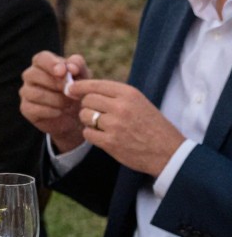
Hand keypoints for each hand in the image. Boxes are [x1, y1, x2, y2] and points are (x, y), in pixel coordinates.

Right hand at [20, 51, 90, 152]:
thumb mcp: (82, 76)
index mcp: (43, 63)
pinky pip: (35, 109)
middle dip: (56, 84)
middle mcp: (30, 75)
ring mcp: (26, 92)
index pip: (41, 58)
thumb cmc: (76, 90)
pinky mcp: (25, 108)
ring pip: (36, 93)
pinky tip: (59, 112)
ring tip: (68, 104)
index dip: (51, 64)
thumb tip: (70, 68)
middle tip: (71, 92)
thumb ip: (78, 66)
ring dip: (56, 100)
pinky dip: (50, 111)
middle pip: (34, 74)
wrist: (73, 115)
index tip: (63, 72)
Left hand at [66, 79, 183, 176]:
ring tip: (101, 125)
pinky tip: (102, 136)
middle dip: (87, 106)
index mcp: (129, 93)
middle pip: (87, 100)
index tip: (70, 89)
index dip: (79, 87)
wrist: (167, 151)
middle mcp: (121, 106)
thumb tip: (86, 91)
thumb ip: (116, 96)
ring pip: (85, 116)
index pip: (95, 84)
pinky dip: (91, 135)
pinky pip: (87, 133)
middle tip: (96, 113)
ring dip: (88, 120)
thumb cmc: (152, 125)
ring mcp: (114, 125)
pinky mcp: (110, 142)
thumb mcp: (139, 102)